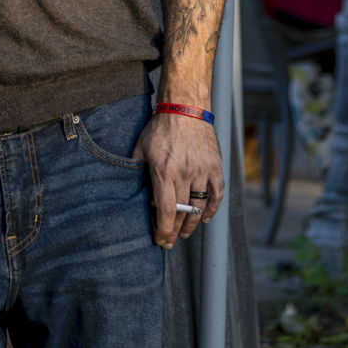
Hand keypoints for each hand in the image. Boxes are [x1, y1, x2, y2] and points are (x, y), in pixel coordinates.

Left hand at [132, 108, 223, 248]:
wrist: (186, 107)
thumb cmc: (161, 127)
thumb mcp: (141, 147)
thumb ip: (136, 169)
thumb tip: (131, 189)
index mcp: (164, 171)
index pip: (166, 211)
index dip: (164, 230)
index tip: (160, 240)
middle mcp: (185, 173)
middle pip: (182, 212)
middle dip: (175, 231)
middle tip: (171, 241)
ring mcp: (202, 170)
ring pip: (199, 206)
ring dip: (191, 223)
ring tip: (185, 232)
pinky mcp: (215, 166)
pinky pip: (216, 194)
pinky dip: (211, 209)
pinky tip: (204, 218)